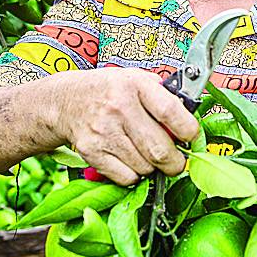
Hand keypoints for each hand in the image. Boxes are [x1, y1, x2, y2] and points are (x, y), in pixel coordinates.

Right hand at [57, 69, 199, 184]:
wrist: (65, 101)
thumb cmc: (107, 91)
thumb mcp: (136, 79)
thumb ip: (163, 96)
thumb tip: (190, 122)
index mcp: (134, 84)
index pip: (170, 112)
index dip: (189, 131)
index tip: (192, 137)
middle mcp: (119, 107)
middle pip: (159, 149)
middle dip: (175, 162)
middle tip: (177, 162)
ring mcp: (103, 131)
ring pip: (144, 167)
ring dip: (152, 167)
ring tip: (146, 154)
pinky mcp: (92, 151)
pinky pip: (126, 177)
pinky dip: (133, 175)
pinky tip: (129, 160)